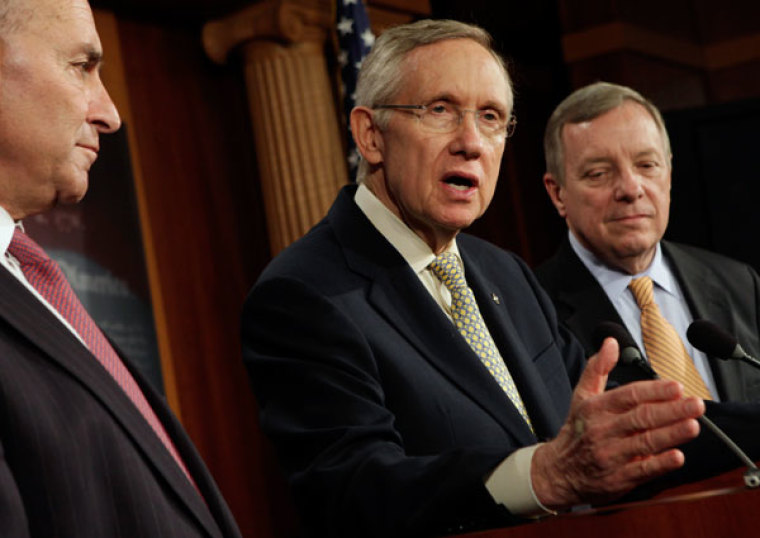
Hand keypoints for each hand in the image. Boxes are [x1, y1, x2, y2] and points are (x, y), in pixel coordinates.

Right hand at [531, 337, 704, 508]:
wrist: (559, 472)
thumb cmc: (576, 431)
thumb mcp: (581, 396)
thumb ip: (598, 368)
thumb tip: (611, 343)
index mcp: (596, 408)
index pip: (628, 396)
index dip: (654, 391)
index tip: (676, 386)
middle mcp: (603, 430)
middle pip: (641, 417)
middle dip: (671, 410)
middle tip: (695, 404)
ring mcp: (611, 455)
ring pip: (645, 442)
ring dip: (671, 434)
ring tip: (692, 425)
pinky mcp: (619, 478)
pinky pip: (642, 470)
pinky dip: (660, 464)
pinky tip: (677, 457)